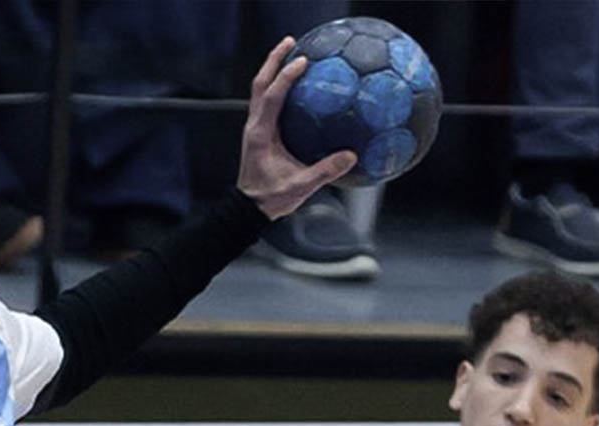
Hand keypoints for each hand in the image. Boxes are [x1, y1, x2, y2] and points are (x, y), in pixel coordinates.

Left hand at [236, 36, 357, 219]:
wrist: (248, 210)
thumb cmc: (270, 199)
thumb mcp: (299, 186)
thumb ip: (324, 171)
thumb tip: (350, 157)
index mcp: (262, 135)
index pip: (272, 97)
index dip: (286, 77)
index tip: (302, 62)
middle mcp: (254, 126)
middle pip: (260, 83)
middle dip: (274, 60)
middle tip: (291, 42)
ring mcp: (254, 128)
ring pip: (259, 90)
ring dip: (273, 69)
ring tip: (290, 53)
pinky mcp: (258, 133)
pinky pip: (265, 101)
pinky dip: (276, 86)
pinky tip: (292, 84)